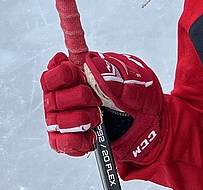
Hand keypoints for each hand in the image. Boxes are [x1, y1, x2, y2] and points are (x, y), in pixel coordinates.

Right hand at [41, 52, 165, 159]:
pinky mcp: (67, 139)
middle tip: (97, 99)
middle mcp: (67, 91)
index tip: (77, 69)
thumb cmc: (141, 101)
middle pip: (50, 86)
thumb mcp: (139, 82)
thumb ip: (116, 74)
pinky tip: (92, 136)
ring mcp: (64, 115)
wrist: (151, 131)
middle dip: (77, 94)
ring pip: (55, 116)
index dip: (63, 66)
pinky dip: (77, 141)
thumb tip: (93, 66)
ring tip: (98, 119)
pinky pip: (59, 142)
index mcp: (82, 71)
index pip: (59, 60)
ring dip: (81, 119)